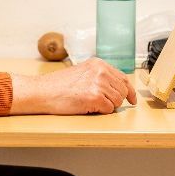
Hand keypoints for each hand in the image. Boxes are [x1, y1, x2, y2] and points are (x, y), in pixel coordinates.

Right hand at [10, 58, 137, 114]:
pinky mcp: (94, 97)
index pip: (123, 78)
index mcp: (98, 64)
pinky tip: (88, 107)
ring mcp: (98, 83)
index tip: (132, 99)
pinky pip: (108, 109)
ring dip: (107, 106)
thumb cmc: (58, 85)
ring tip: (90, 103)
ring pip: (117, 101)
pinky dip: (100, 111)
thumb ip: (99, 76)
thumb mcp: (82, 72)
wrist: (42, 91)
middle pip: (122, 91)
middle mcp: (101, 71)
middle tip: (102, 103)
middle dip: (115, 100)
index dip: (129, 91)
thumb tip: (115, 87)